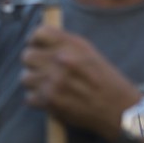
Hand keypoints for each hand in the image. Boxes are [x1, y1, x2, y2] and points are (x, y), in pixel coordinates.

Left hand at [20, 25, 140, 141]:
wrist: (119, 110)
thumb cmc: (105, 80)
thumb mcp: (90, 53)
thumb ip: (65, 44)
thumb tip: (38, 39)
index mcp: (73, 45)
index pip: (39, 32)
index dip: (35, 40)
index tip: (38, 47)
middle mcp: (62, 60)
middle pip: (27, 55)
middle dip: (33, 63)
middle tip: (42, 70)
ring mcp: (55, 81)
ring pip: (24, 77)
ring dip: (34, 83)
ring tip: (47, 86)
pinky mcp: (51, 101)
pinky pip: (29, 97)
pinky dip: (37, 100)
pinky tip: (50, 99)